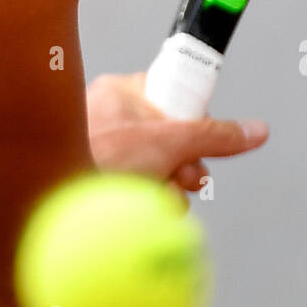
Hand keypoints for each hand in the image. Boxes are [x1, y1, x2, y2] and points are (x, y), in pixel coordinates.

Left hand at [85, 70, 267, 196]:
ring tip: (157, 196)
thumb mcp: (166, 141)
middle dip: (184, 166)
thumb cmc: (93, 157)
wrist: (52, 199)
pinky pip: (141, 193)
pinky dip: (149, 205)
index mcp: (120, 94)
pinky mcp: (103, 186)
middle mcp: (110, 121)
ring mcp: (105, 155)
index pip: (172, 97)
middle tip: (183, 175)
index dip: (192, 122)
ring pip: (159, 171)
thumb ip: (214, 135)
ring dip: (168, 190)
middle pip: (170, 140)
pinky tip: (144, 212)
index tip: (198, 140)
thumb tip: (255, 131)